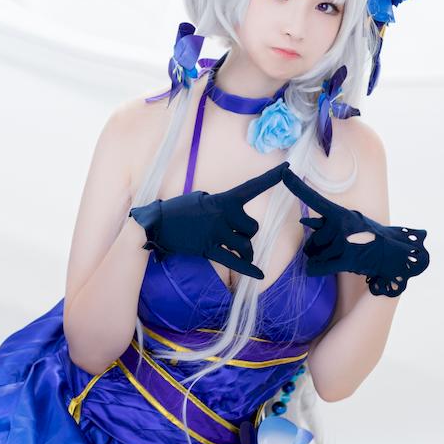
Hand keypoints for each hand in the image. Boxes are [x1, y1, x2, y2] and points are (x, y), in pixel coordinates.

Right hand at [127, 162, 287, 279]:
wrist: (156, 222)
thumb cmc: (179, 210)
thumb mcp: (202, 199)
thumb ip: (222, 206)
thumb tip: (236, 222)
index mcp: (223, 199)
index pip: (252, 187)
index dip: (271, 178)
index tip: (287, 168)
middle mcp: (222, 215)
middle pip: (252, 227)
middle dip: (247, 233)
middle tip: (234, 234)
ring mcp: (216, 233)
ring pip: (245, 245)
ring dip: (245, 250)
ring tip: (237, 251)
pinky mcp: (208, 249)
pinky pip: (233, 261)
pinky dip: (247, 269)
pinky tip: (259, 275)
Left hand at [279, 167, 429, 296]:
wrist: (393, 252)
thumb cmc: (367, 237)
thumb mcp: (350, 222)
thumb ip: (326, 222)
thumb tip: (304, 222)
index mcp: (339, 213)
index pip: (313, 198)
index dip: (297, 186)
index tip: (284, 172)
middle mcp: (340, 224)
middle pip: (311, 241)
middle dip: (318, 249)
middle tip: (338, 249)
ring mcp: (343, 241)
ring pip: (314, 255)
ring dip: (321, 260)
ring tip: (341, 256)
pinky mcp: (347, 258)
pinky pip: (318, 267)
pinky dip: (315, 270)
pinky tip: (318, 270)